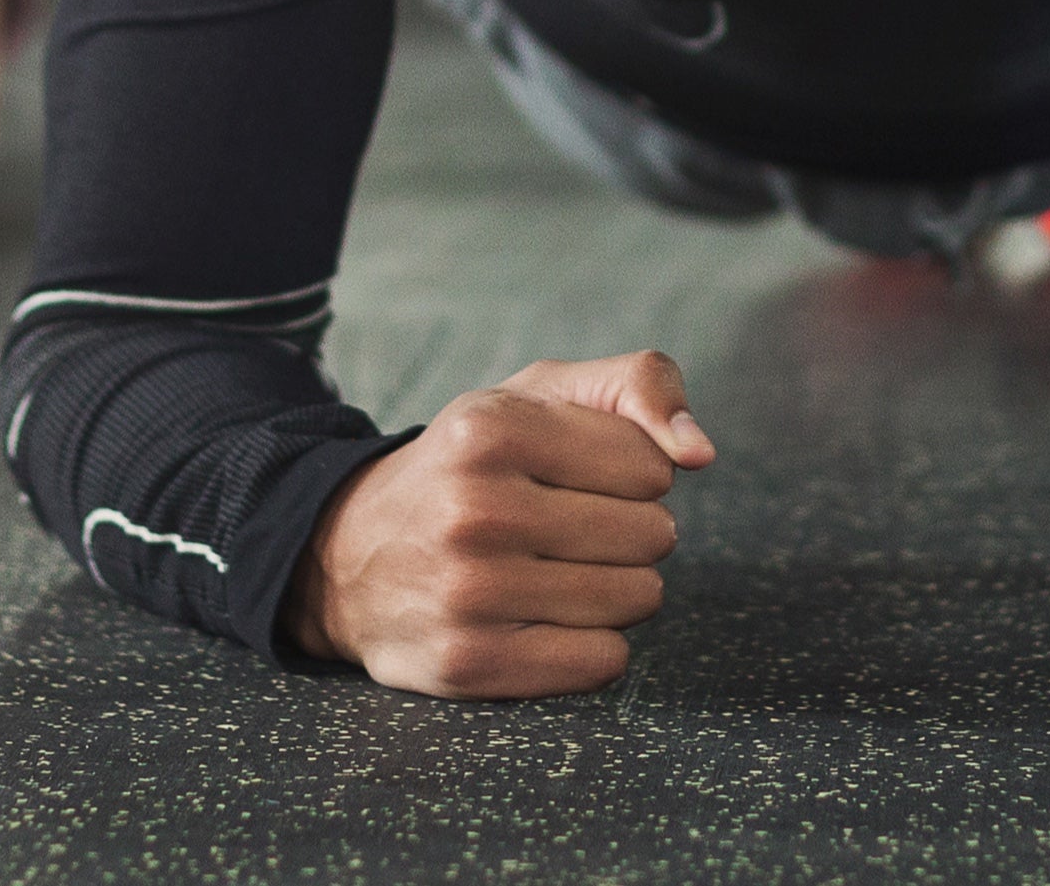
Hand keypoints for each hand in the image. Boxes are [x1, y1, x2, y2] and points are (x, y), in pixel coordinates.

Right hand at [291, 350, 712, 698]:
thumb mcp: (539, 394)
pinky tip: (553, 619)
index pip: (652, 466)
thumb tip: (701, 452)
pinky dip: (598, 645)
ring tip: (565, 571)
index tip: (588, 478)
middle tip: (576, 528)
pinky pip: (600, 663)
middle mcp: (476, 508)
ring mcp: (468, 592)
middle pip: (651, 535)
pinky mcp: (467, 665)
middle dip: (634, 532)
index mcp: (494, 428)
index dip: (636, 473)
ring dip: (621, 589)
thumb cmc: (472, 463)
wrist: (348, 554)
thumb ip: (638, 384)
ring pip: (636, 600)